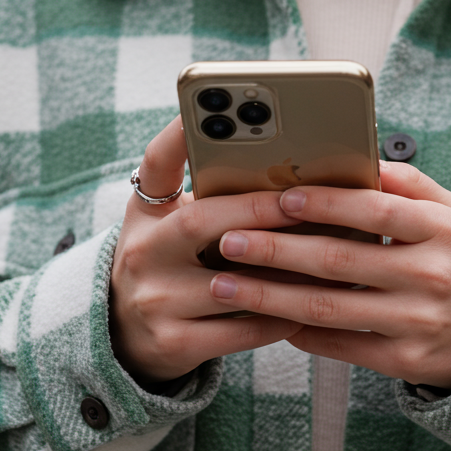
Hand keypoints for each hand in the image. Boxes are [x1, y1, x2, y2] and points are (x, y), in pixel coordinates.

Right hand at [109, 117, 304, 382]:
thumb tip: (291, 174)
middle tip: (300, 200)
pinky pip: (240, 330)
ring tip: (325, 255)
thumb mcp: (169, 225)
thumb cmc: (170, 266)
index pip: (156, 163)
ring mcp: (154, 299)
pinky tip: (310, 304)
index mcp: (146, 213)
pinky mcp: (173, 343)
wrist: (124, 338)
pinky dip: (278, 317)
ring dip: (282, 271)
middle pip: (199, 221)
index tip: (206, 107)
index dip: (178, 133)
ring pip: (229, 282)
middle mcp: (142, 251)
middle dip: (255, 209)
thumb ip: (212, 199)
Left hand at [207, 161, 450, 388]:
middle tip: (229, 241)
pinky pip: (342, 347)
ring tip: (228, 284)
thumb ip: (408, 184)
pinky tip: (267, 319)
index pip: (373, 209)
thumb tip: (358, 157)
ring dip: (270, 296)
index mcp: (441, 230)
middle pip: (339, 260)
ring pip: (329, 307)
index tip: (278, 197)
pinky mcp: (406, 361)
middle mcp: (430, 275)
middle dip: (275, 250)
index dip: (322, 202)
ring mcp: (418, 321)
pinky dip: (301, 333)